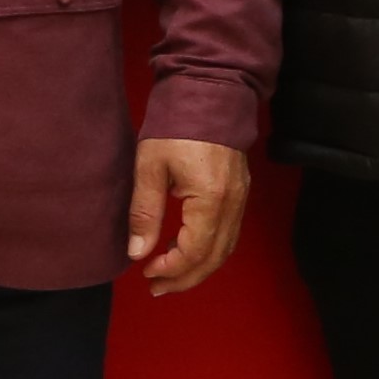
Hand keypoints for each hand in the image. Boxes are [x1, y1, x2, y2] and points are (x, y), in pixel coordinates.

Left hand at [123, 139, 249, 293]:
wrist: (210, 91)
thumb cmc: (175, 126)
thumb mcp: (150, 167)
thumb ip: (145, 212)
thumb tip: (137, 252)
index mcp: (210, 199)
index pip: (194, 252)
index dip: (170, 269)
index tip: (145, 271)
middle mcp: (232, 204)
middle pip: (214, 258)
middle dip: (185, 278)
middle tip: (156, 287)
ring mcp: (241, 198)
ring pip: (225, 248)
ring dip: (199, 268)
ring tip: (170, 277)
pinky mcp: (240, 192)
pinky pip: (229, 233)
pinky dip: (210, 251)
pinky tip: (188, 251)